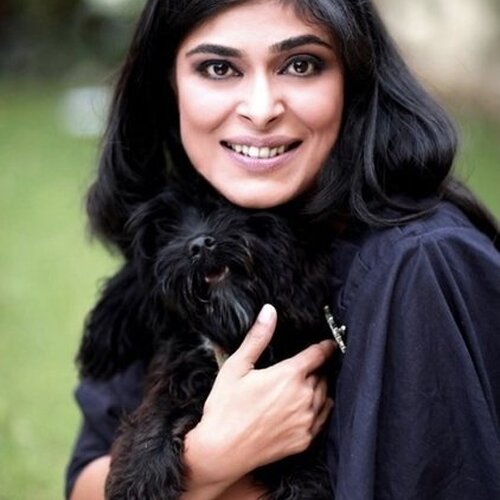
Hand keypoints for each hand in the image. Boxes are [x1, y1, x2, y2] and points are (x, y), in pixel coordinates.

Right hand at [183, 304, 334, 488]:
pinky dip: (319, 409)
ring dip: (318, 388)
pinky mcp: (305, 440)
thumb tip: (269, 311)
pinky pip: (322, 418)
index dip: (325, 346)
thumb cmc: (226, 407)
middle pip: (321, 375)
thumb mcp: (237, 366)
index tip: (329, 343)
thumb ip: (257, 337)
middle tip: (305, 367)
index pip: (318, 354)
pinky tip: (306, 407)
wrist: (222, 451)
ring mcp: (306, 421)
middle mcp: (304, 397)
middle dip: (316, 369)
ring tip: (306, 385)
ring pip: (324, 396)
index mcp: (289, 375)